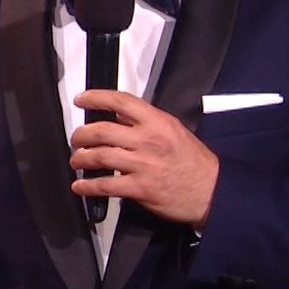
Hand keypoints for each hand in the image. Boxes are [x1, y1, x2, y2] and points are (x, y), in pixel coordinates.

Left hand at [68, 90, 220, 226]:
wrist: (212, 191)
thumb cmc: (194, 161)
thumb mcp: (174, 131)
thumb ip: (146, 123)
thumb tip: (117, 116)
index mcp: (157, 122)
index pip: (121, 101)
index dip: (96, 97)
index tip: (81, 99)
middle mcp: (148, 140)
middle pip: (101, 131)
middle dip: (81, 134)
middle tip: (76, 139)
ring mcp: (143, 165)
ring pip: (99, 157)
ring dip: (81, 158)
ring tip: (76, 161)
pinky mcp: (140, 189)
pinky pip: (105, 186)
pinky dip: (87, 187)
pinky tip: (80, 187)